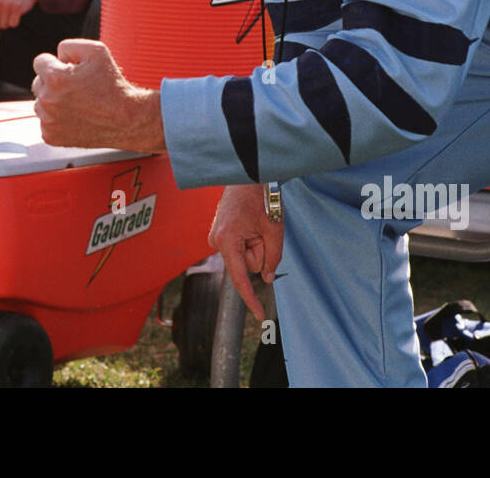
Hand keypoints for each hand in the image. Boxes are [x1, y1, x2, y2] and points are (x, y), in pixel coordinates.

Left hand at [32, 39, 164, 150]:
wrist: (126, 119)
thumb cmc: (113, 85)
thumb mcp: (97, 51)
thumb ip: (69, 45)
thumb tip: (56, 56)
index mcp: (55, 78)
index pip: (39, 62)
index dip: (57, 63)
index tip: (71, 70)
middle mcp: (47, 100)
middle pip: (38, 82)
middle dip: (54, 82)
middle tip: (77, 88)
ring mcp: (48, 121)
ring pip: (40, 103)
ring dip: (53, 101)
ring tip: (78, 103)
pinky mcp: (51, 137)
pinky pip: (45, 122)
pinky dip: (57, 120)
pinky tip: (76, 117)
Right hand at [208, 184, 283, 320]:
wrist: (247, 174)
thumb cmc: (260, 197)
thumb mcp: (274, 230)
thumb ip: (272, 258)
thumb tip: (266, 278)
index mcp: (227, 240)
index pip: (240, 277)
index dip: (251, 298)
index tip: (259, 314)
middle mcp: (216, 241)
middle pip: (247, 264)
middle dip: (260, 252)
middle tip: (264, 229)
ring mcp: (216, 237)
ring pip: (245, 256)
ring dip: (256, 244)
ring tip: (256, 222)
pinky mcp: (219, 233)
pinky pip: (240, 247)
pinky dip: (250, 240)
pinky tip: (250, 223)